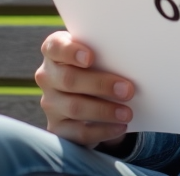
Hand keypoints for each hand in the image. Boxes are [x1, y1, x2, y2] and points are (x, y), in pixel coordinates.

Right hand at [35, 30, 134, 147]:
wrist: (92, 94)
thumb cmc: (98, 65)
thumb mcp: (99, 55)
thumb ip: (106, 53)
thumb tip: (132, 59)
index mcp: (54, 51)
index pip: (55, 47)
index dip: (70, 51)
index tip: (90, 57)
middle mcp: (47, 76)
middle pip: (69, 79)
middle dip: (101, 85)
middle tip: (128, 90)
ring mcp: (50, 103)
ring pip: (74, 107)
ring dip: (104, 110)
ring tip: (127, 113)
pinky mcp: (57, 127)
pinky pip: (78, 132)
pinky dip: (102, 130)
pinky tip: (119, 127)